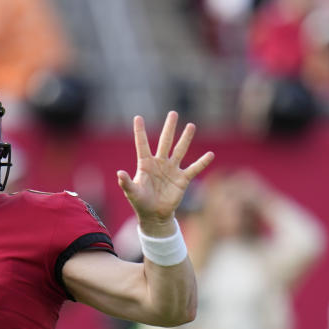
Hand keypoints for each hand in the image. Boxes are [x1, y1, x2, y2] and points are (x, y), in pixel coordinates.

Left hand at [117, 111, 213, 235]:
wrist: (154, 215)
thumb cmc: (140, 202)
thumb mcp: (132, 193)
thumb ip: (126, 183)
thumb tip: (119, 174)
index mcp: (145, 164)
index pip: (142, 145)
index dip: (140, 132)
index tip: (138, 117)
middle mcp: (159, 163)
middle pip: (165, 142)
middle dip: (169, 128)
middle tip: (173, 113)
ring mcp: (172, 170)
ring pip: (180, 151)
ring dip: (185, 139)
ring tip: (191, 126)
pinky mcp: (182, 179)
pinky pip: (194, 169)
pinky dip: (202, 162)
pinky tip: (210, 154)